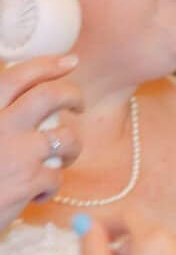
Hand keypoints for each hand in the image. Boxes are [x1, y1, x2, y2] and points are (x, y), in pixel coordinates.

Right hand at [0, 54, 83, 223]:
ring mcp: (16, 153)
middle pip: (50, 96)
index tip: (69, 60)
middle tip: (79, 105)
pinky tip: (36, 193)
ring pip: (67, 137)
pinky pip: (57, 176)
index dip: (47, 65)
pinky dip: (51, 186)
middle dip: (73, 95)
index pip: (17, 77)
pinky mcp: (28, 181)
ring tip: (62, 157)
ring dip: (72, 147)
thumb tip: (24, 94)